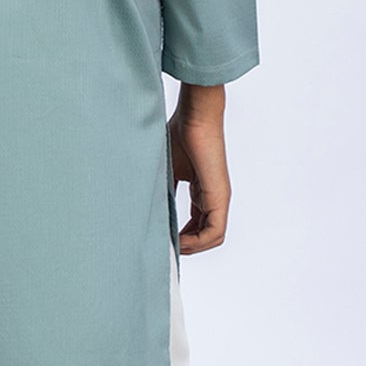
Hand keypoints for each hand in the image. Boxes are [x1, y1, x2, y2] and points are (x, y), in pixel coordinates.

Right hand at [169, 84, 229, 253]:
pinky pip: (214, 231)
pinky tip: (179, 241)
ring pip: (212, 237)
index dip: (182, 237)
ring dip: (192, 247)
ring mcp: (219, 198)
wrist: (194, 116)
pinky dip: (197, 242)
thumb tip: (146, 210)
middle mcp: (214, 198)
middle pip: (206, 236)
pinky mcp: (219, 196)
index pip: (197, 225)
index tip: (163, 239)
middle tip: (165, 248)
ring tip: (172, 247)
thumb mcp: (167, 170)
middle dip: (187, 246)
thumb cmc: (180, 135)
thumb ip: (162, 191)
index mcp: (203, 192)